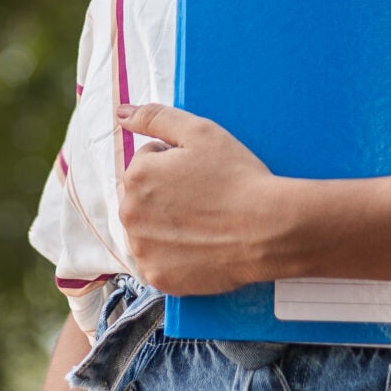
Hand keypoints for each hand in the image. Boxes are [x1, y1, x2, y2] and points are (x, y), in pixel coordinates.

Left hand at [114, 103, 288, 294]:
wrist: (269, 229)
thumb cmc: (237, 177)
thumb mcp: (200, 131)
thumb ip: (155, 117)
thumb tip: (121, 113)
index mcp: (136, 175)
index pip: (148, 163)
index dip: (177, 165)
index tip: (202, 175)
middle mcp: (129, 214)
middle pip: (143, 198)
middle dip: (166, 195)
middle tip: (204, 200)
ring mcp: (142, 250)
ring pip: (148, 230)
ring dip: (166, 226)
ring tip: (202, 224)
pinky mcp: (157, 277)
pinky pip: (157, 261)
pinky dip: (173, 256)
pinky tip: (198, 247)